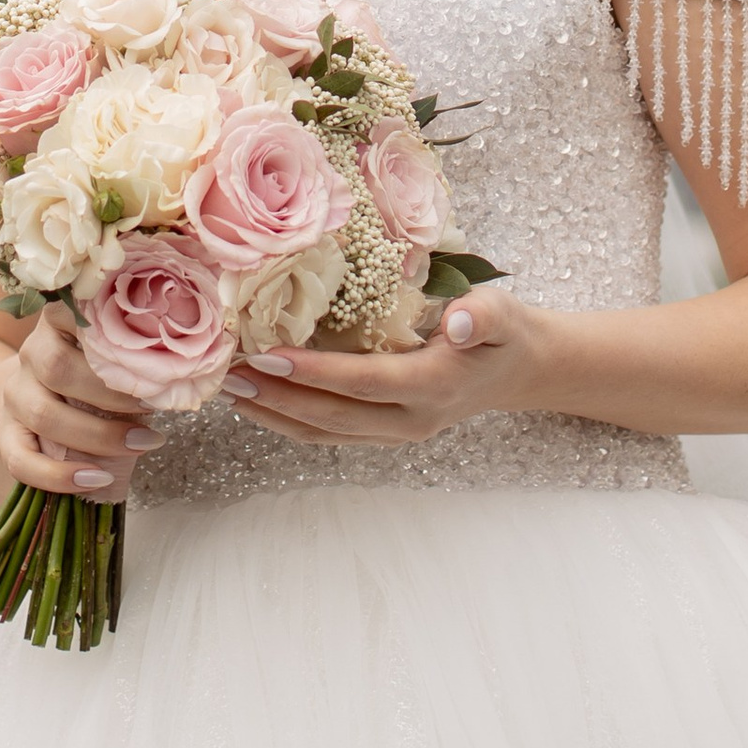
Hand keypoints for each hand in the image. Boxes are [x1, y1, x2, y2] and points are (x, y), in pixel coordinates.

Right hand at [0, 303, 163, 500]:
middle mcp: (31, 352)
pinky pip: (21, 459)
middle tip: (156, 406)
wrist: (37, 395)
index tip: (151, 356)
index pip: (72, 313)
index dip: (110, 338)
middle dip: (112, 393)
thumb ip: (135, 353)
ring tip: (143, 443)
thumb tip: (188, 370)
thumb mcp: (111, 352)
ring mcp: (15, 393)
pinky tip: (96, 479)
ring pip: (44, 414)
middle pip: (58, 367)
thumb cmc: (93, 372)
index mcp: (60, 320)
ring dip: (97, 435)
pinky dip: (59, 476)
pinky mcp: (5, 433)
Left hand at [214, 287, 537, 449]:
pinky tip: (262, 401)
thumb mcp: (502, 313)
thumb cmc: (503, 331)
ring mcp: (396, 433)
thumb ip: (483, 317)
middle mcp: (410, 421)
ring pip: (325, 432)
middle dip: (277, 397)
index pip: (363, 382)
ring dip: (275, 414)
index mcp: (434, 387)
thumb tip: (459, 323)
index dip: (315, 373)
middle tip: (230, 374)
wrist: (517, 371)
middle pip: (332, 415)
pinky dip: (291, 421)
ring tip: (231, 390)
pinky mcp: (385, 433)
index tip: (269, 355)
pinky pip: (330, 433)